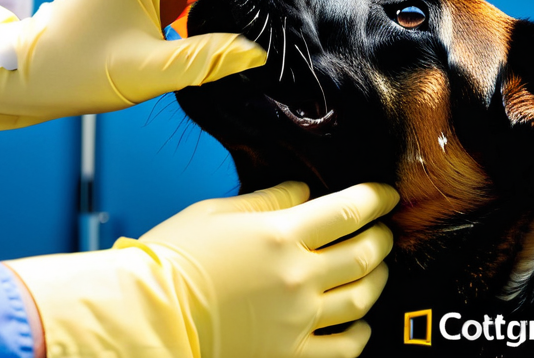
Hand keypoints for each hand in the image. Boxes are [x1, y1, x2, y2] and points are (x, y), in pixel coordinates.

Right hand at [5, 182, 398, 357]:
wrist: (147, 314)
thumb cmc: (174, 258)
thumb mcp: (218, 212)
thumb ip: (269, 200)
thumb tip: (304, 193)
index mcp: (279, 235)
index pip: (347, 210)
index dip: (375, 198)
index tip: (385, 194)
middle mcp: (296, 277)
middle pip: (364, 253)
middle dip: (381, 237)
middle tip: (382, 229)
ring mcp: (296, 319)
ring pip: (361, 298)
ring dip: (376, 279)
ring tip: (374, 268)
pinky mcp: (289, 353)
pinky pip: (343, 346)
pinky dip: (359, 331)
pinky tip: (358, 320)